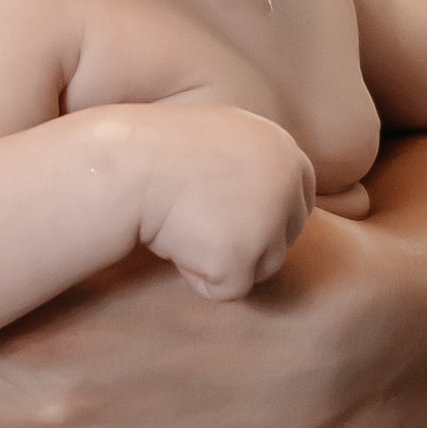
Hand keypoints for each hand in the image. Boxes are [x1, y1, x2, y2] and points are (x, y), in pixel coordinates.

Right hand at [129, 107, 317, 299]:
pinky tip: (176, 246)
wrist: (126, 166)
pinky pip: (229, 289)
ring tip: (184, 230)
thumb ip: (251, 162)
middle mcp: (285, 186)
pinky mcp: (241, 258)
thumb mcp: (219, 138)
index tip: (241, 222)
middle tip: (203, 226)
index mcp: (283, 151)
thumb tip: (264, 193)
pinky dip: (200, 277)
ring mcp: (267, 223)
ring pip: (262, 267)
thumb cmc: (159, 152)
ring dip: (223, 260)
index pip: (300, 198)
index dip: (270, 216)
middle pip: (286, 237)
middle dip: (249, 242)